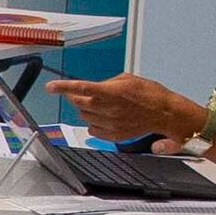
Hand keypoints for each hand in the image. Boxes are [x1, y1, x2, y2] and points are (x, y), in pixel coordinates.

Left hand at [58, 71, 204, 144]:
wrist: (165, 113)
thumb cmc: (149, 94)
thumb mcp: (127, 79)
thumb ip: (106, 83)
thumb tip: (93, 88)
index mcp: (112, 91)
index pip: (82, 88)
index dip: (63, 87)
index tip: (50, 87)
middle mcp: (109, 108)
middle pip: (79, 104)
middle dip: (76, 98)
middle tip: (82, 94)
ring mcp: (110, 123)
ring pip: (84, 117)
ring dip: (88, 110)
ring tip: (104, 106)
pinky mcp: (113, 135)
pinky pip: (92, 130)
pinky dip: (94, 123)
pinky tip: (107, 117)